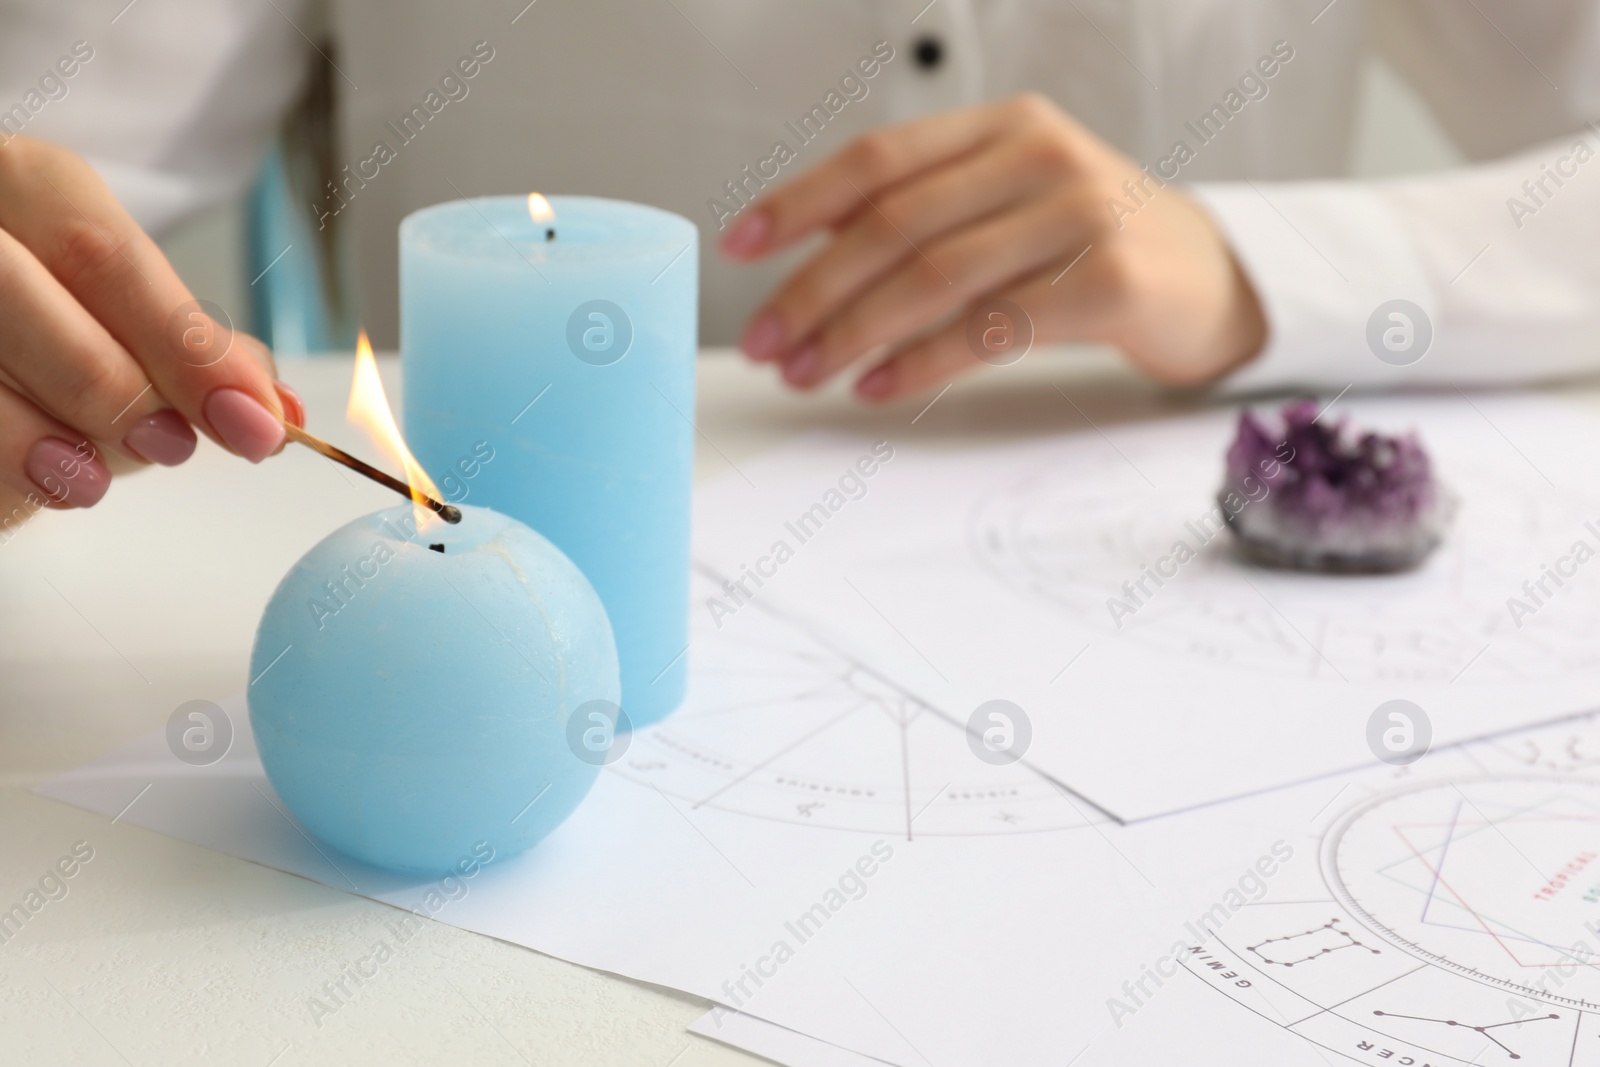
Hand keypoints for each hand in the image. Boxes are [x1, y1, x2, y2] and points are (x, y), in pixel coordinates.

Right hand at [0, 136, 298, 530]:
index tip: (253, 419)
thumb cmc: (51, 327)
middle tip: (173, 445)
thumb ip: (199, 354)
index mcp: (26, 185)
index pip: (103, 252)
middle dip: (112, 385)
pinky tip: (40, 483)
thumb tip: (278, 407)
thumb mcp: (124, 323)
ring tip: (90, 479)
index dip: (185, 345)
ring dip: (38, 433)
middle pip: (25, 292)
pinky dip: (0, 460)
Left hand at [722, 94, 1267, 399]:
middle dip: (815, 289)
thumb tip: (807, 255)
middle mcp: (1042, 155)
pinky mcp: (1112, 280)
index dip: (799, 202)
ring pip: (937, 276)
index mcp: (1002, 126)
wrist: (1209, 278)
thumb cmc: (1086, 243)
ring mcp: (1083, 213)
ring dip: (855, 332)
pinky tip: (877, 385)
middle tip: (765, 342)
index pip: (878, 158)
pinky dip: (923, 362)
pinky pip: (993, 328)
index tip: (740, 247)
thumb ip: (924, 212)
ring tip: (809, 373)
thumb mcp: (1007, 202)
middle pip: (896, 223)